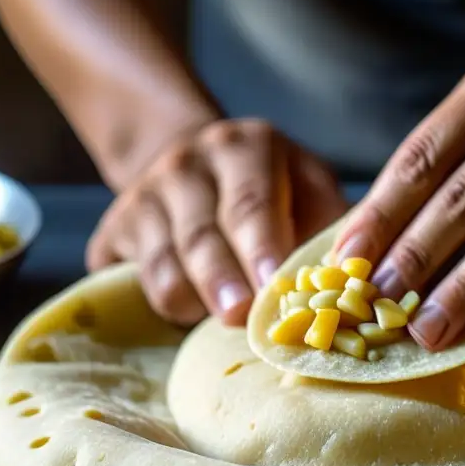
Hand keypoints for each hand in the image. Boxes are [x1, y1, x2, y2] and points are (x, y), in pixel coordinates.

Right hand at [87, 119, 346, 325]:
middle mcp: (186, 164)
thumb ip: (330, 226)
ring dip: (194, 301)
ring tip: (227, 315)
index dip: (261, 248)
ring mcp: (141, 196)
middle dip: (222, 282)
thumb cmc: (273, 191)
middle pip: (201, 236)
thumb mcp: (309, 188)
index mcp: (242, 148)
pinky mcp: (112, 230)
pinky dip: (164, 304)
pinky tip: (192, 308)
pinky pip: (135, 282)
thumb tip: (352, 281)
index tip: (274, 287)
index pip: (250, 202)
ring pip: (164, 266)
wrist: (192, 165)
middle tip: (240, 317)